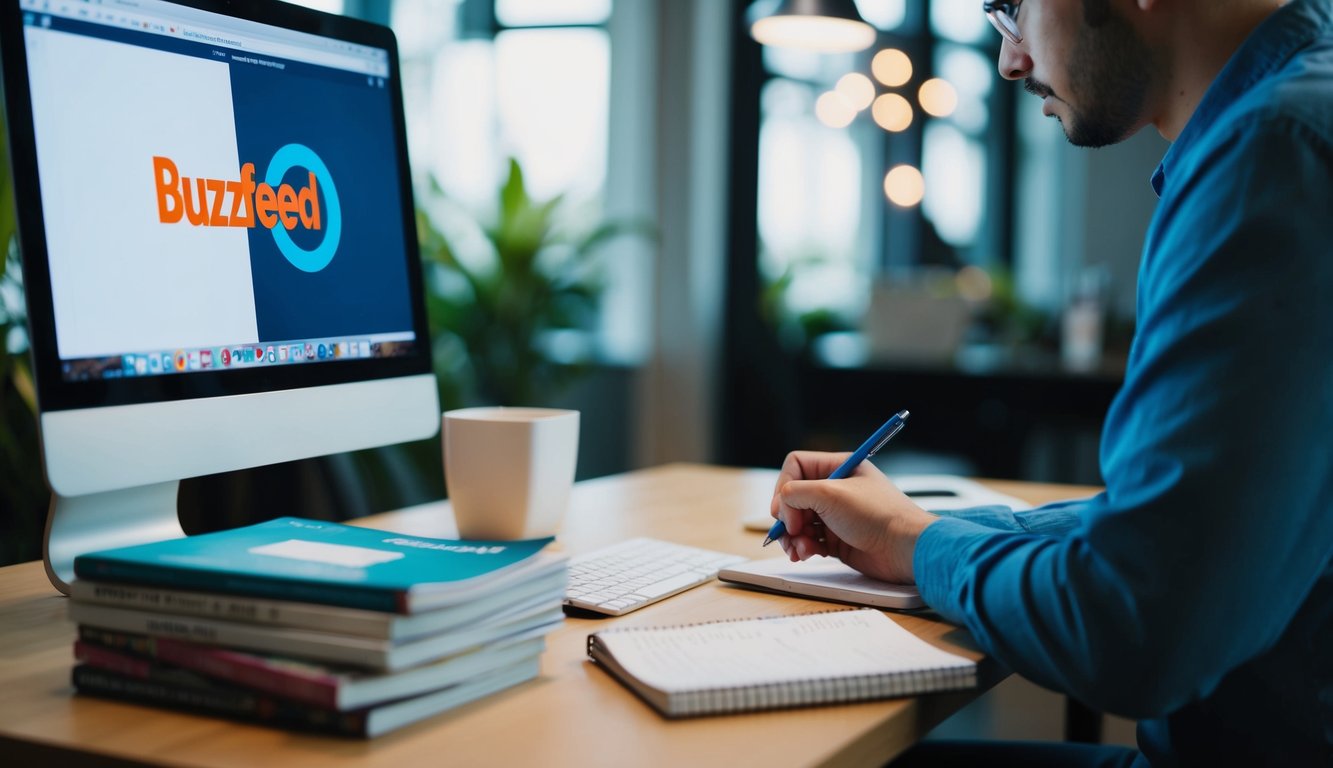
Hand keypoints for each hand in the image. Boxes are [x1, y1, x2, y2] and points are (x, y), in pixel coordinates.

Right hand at [769, 451, 937, 583]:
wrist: (904, 548)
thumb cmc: (878, 515)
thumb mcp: (830, 494)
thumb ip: (796, 493)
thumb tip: (781, 504)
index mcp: (838, 467)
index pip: (796, 466)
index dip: (784, 486)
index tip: (785, 508)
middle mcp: (835, 489)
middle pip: (793, 497)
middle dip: (787, 516)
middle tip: (790, 531)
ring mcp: (836, 515)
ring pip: (798, 521)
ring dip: (792, 536)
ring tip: (799, 549)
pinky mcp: (837, 539)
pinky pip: (809, 540)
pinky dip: (803, 547)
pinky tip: (808, 554)